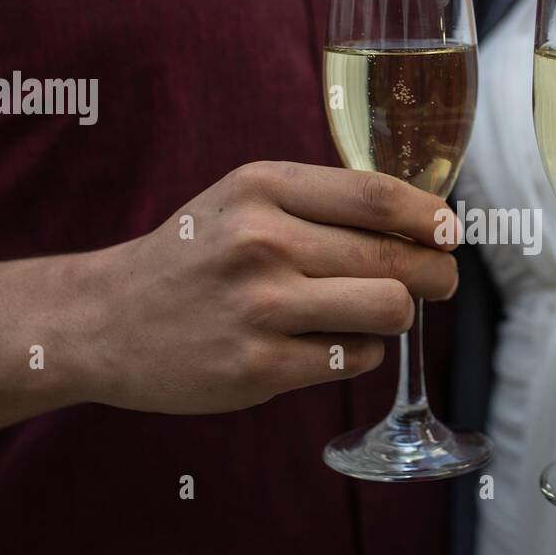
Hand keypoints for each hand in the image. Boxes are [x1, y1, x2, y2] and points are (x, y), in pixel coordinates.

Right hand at [80, 161, 458, 413]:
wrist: (103, 319)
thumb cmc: (193, 255)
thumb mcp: (243, 200)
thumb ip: (321, 202)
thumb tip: (423, 220)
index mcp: (262, 187)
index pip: (378, 196)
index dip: (432, 217)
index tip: (452, 233)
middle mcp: (262, 241)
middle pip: (396, 258)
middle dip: (437, 273)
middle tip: (440, 281)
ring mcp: (261, 308)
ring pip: (389, 309)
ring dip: (398, 315)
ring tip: (378, 312)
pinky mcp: (259, 367)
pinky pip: (355, 359)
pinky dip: (360, 353)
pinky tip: (333, 343)